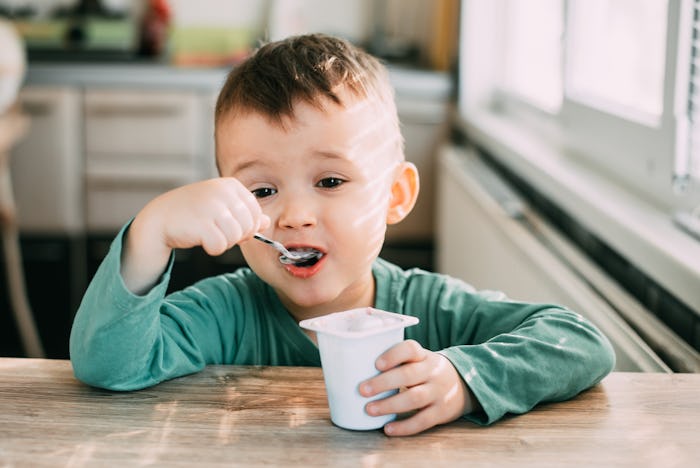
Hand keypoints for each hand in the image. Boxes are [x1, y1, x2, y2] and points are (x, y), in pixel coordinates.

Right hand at [122, 177, 268, 293]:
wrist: (161, 217)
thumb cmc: (194, 212)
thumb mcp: (222, 208)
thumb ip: (246, 214)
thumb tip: (266, 222)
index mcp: (231, 185)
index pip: (256, 212)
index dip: (247, 225)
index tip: (230, 225)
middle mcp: (223, 192)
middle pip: (248, 226)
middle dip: (236, 236)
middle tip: (217, 231)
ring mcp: (212, 207)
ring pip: (236, 237)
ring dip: (224, 242)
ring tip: (208, 233)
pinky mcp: (202, 224)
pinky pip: (221, 246)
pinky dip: (212, 248)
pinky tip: (201, 239)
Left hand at [359, 340, 475, 435]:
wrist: (463, 385)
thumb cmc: (427, 372)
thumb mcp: (418, 361)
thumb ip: (397, 363)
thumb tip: (355, 370)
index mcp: (423, 356)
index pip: (410, 349)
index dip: (393, 355)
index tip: (376, 364)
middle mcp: (432, 371)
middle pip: (409, 375)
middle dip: (383, 383)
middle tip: (362, 389)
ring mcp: (439, 391)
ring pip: (415, 398)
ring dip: (390, 405)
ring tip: (370, 409)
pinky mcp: (441, 411)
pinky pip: (423, 420)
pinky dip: (404, 427)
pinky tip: (388, 429)